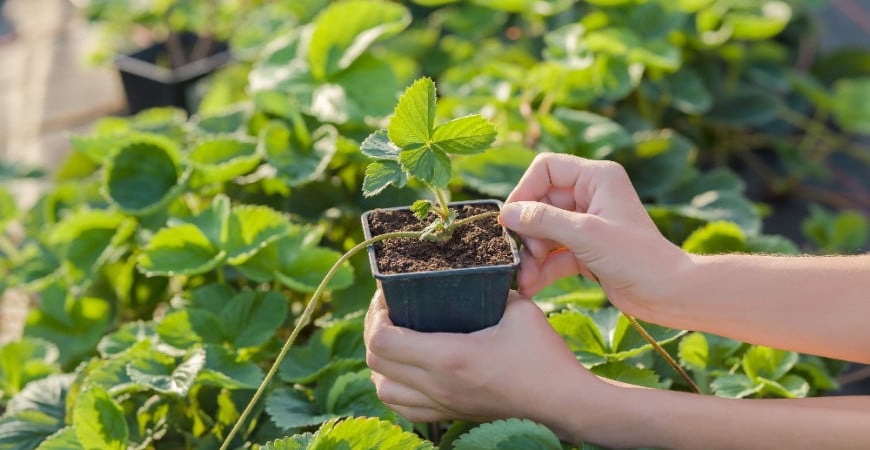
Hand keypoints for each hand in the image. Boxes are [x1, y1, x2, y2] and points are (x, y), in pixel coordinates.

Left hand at [364, 289, 603, 434]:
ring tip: (395, 338)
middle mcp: (438, 385)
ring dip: (381, 363)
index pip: (382, 342)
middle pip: (375, 364)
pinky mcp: (450, 414)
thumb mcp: (519, 310)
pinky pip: (404, 408)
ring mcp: (442, 404)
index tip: (388, 295)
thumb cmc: (545, 357)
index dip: (376, 316)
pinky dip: (395, 388)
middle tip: (389, 309)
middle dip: (373, 331)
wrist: (565, 403)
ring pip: (383, 390)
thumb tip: (471, 273)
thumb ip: (490, 290)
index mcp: (450, 357)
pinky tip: (408, 369)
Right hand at [501, 153, 689, 317]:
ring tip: (524, 279)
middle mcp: (591, 195)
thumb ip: (543, 220)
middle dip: (527, 232)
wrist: (667, 294)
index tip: (511, 219)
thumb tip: (506, 213)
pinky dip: (542, 269)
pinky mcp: (585, 249)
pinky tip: (530, 286)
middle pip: (541, 203)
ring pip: (544, 231)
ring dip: (531, 255)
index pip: (547, 168)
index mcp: (597, 177)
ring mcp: (587, 223)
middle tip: (519, 256)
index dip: (525, 190)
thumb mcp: (585, 235)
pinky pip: (553, 253)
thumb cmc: (636, 257)